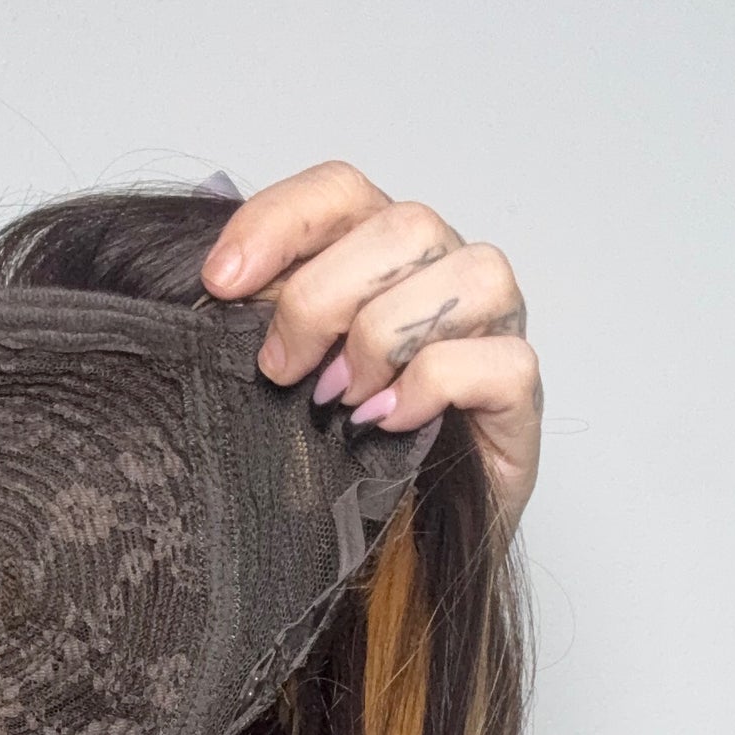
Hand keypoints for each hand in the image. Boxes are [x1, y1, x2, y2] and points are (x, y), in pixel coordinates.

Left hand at [198, 160, 541, 526]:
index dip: (278, 221)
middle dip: (324, 297)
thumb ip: (261, 319)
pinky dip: (432, 386)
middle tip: (282, 368)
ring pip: (469, 275)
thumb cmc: (337, 454)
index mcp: (382, 255)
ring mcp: (493, 329)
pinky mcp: (518, 393)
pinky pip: (499, 360)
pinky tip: (386, 424)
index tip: (220, 282)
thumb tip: (217, 283)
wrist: (392, 544)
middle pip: (404, 225)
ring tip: (341, 401)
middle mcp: (445, 275)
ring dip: (385, 338)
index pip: (342, 190)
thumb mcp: (283, 373)